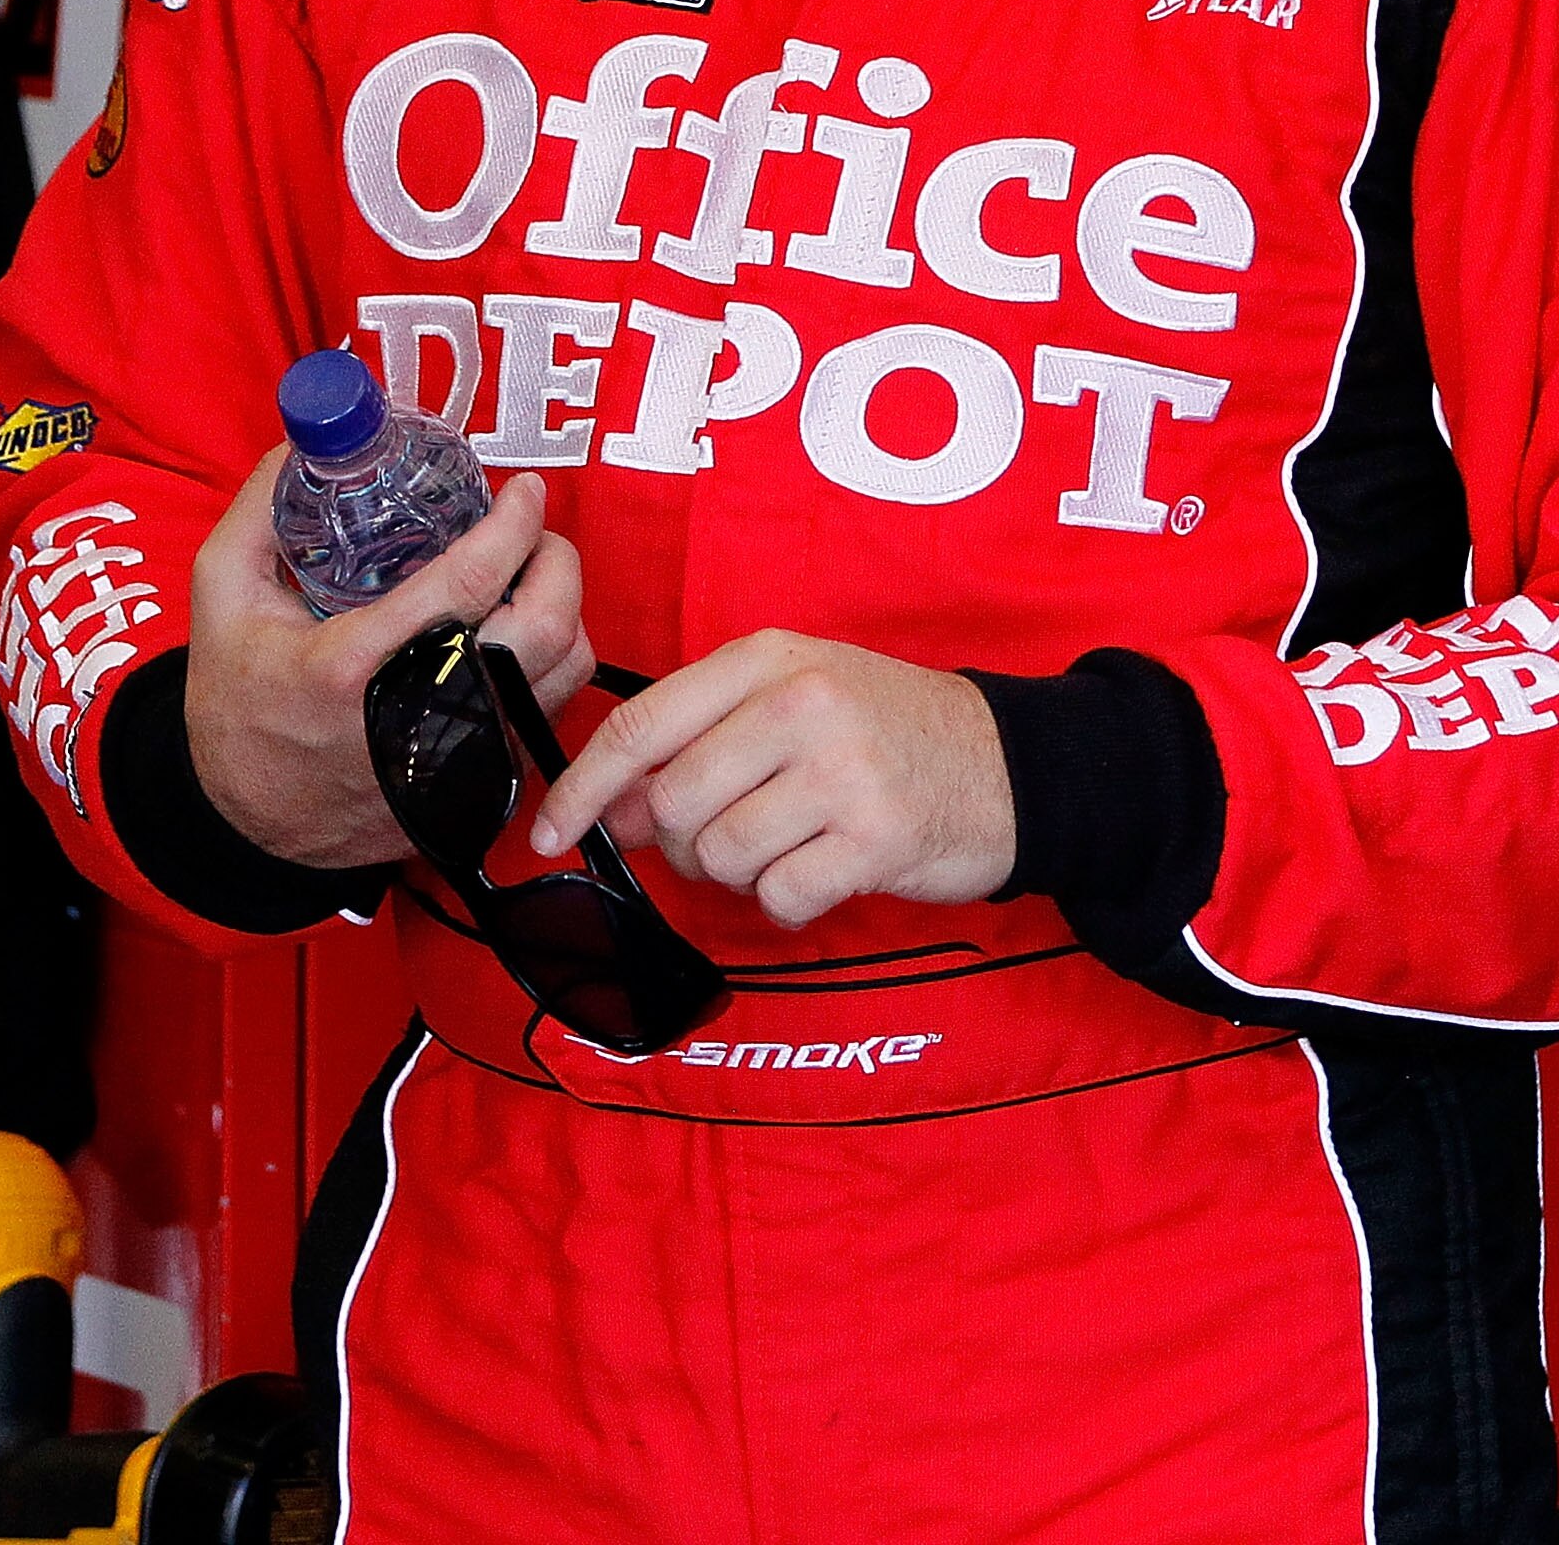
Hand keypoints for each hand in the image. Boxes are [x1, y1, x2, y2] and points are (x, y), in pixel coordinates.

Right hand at [185, 451, 593, 867]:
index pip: (470, 581)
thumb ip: (261, 509)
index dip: (513, 523)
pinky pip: (549, 710)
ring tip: (530, 578)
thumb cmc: (237, 703)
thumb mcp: (221, 596)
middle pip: (546, 629)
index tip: (523, 490)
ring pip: (564, 672)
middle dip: (557, 560)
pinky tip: (516, 635)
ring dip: (565, 610)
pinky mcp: (481, 783)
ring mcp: (462, 756)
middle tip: (534, 531)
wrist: (251, 825)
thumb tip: (312, 438)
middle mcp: (424, 716)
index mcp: (355, 666)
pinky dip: (552, 663)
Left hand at [527, 629, 1015, 928]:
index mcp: (769, 657)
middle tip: (737, 829)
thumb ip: (699, 740)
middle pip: (671, 802)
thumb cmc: (884, 729)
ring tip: (795, 841)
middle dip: (682, 839)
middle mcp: (801, 703)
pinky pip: (778, 897)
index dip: (581, 786)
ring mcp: (841, 770)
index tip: (548, 832)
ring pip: (718, 855)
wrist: (1010, 762)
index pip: (643, 723)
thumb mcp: (793, 699)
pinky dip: (789, 901)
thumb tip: (607, 810)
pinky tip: (827, 868)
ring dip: (742, 870)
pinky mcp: (874, 839)